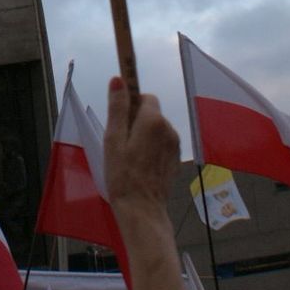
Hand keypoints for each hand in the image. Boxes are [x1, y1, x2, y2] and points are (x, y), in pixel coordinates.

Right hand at [104, 77, 180, 218]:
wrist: (142, 210)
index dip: (131, 104)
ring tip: (130, 157)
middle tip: (121, 143)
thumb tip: (118, 79)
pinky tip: (141, 166)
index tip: (120, 121)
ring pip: (157, 129)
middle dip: (136, 121)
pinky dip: (152, 148)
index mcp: (153, 120)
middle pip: (151, 113)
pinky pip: (162, 144)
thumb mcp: (113, 139)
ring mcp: (175, 145)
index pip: (146, 96)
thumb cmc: (122, 175)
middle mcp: (169, 129)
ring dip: (144, 135)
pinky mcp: (176, 159)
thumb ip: (118, 108)